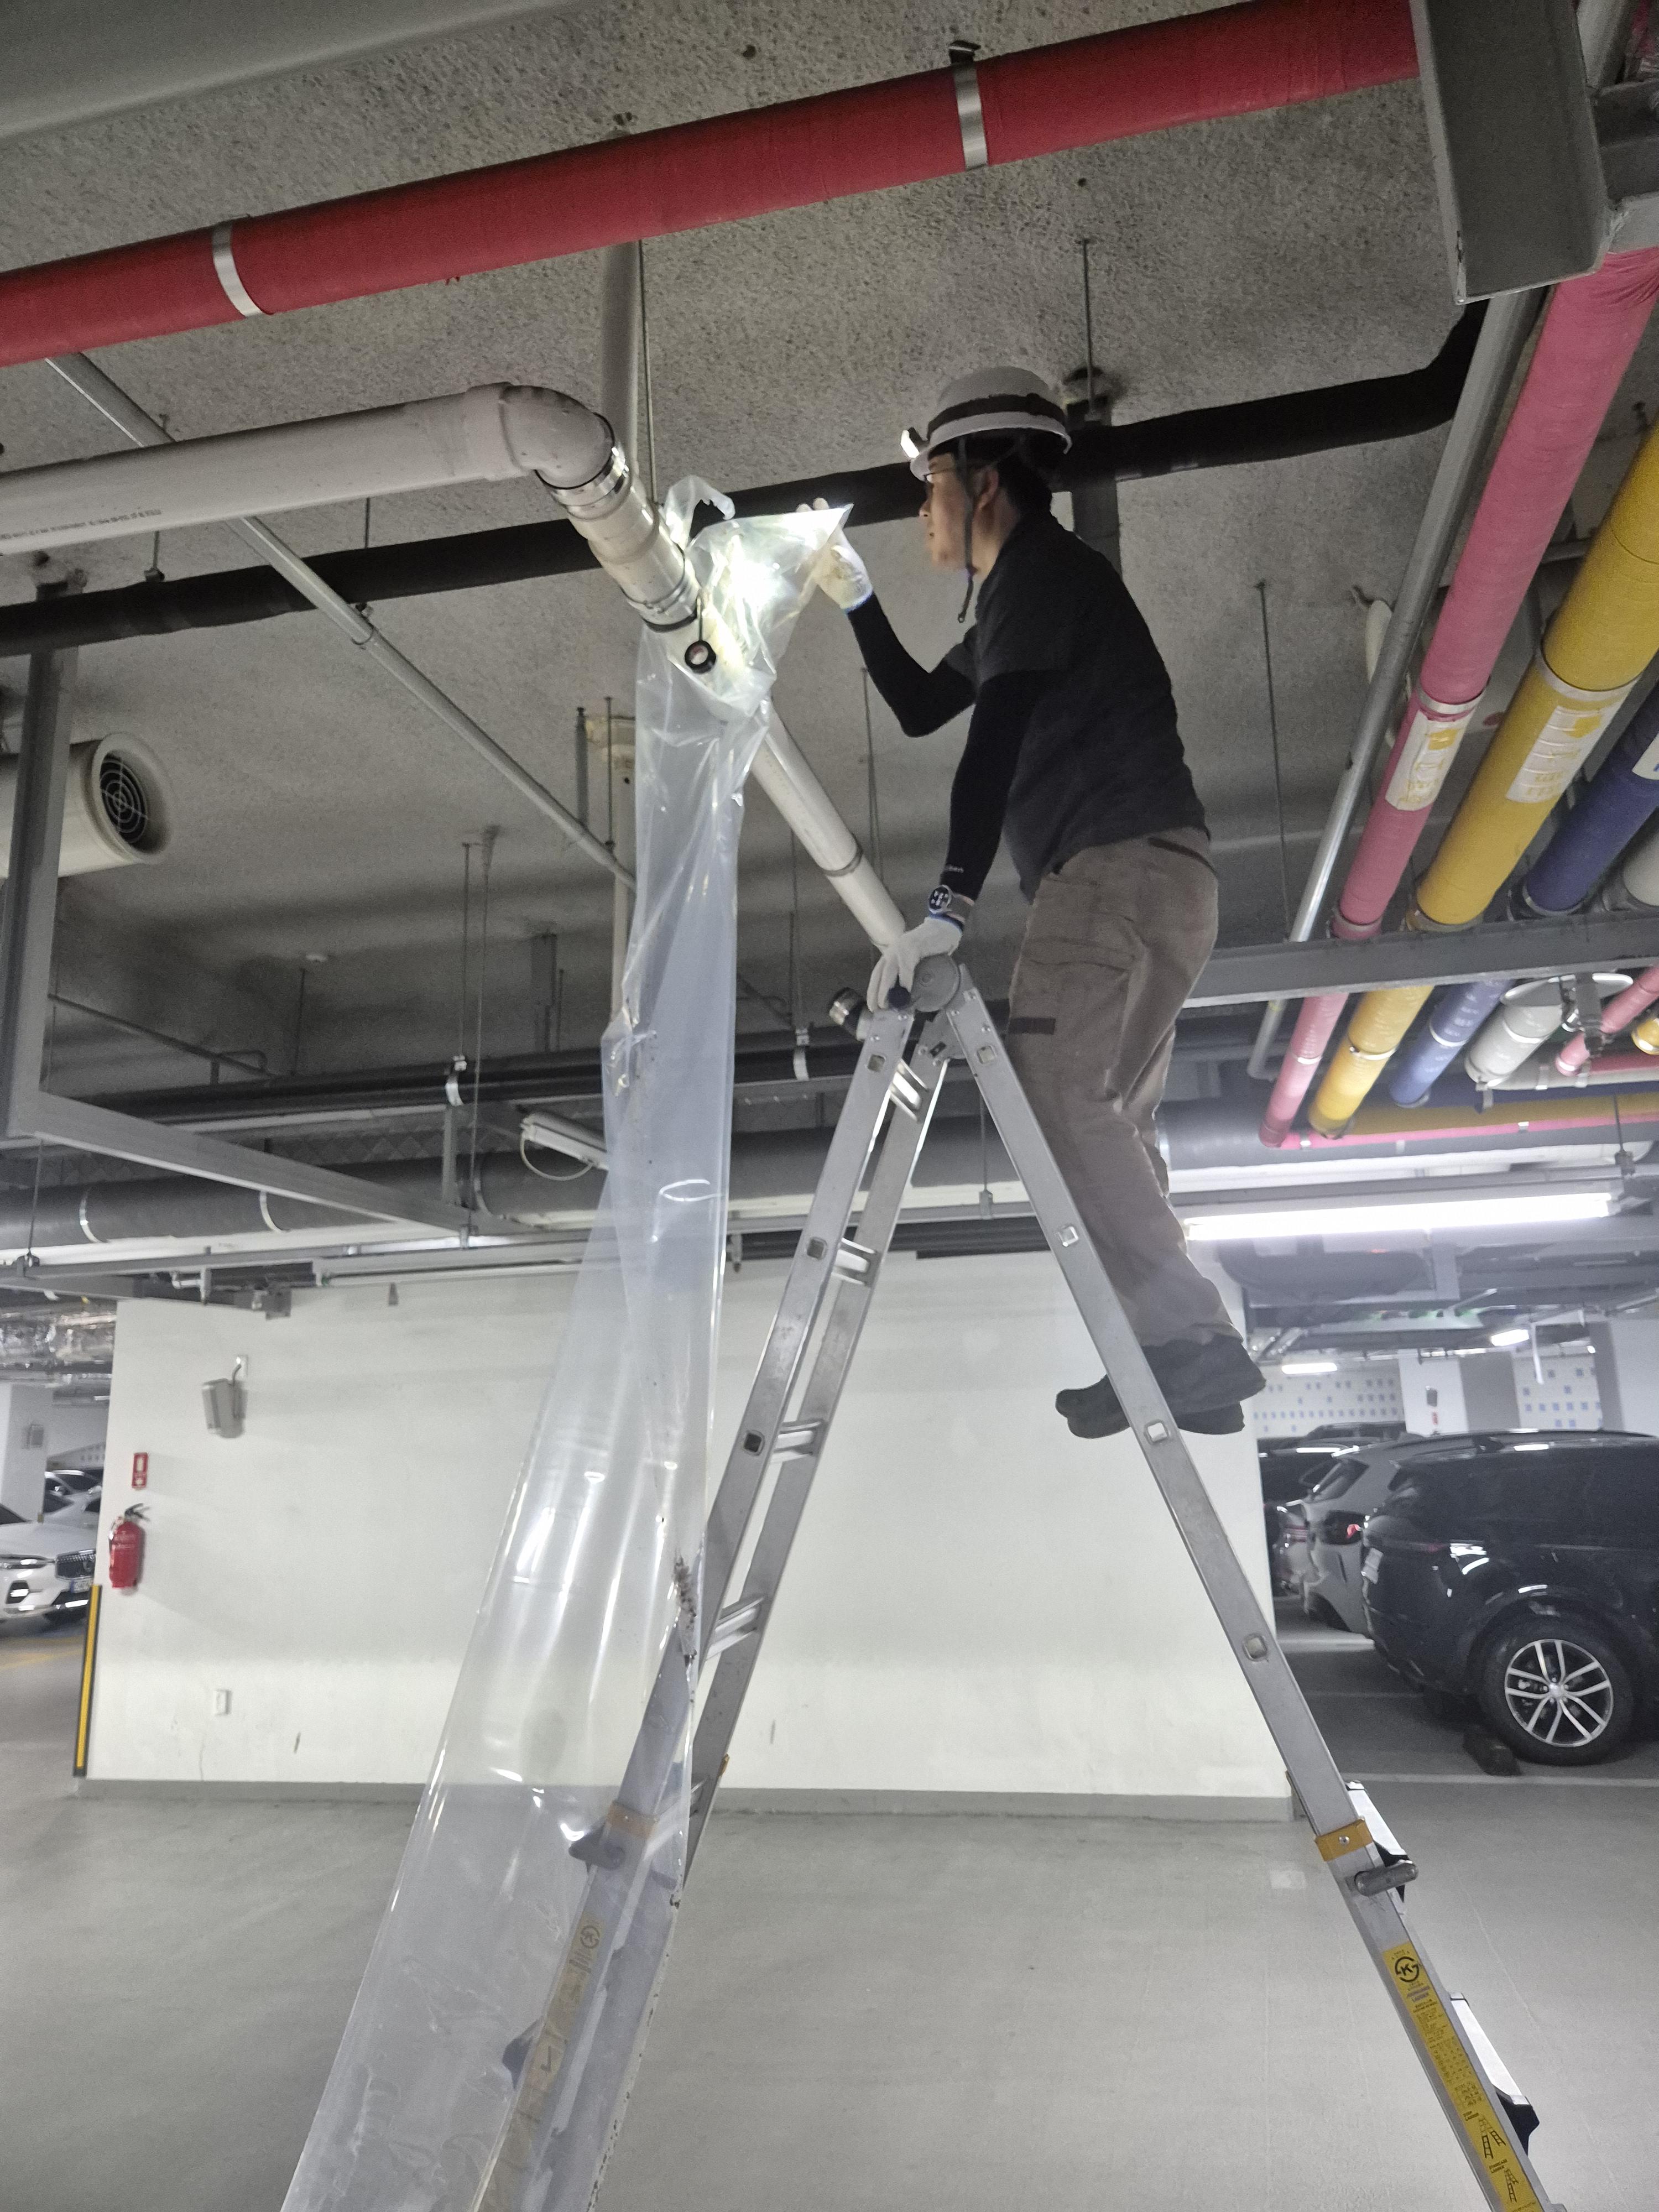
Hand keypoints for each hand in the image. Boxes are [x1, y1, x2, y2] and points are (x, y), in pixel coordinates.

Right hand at [800, 495, 871, 609]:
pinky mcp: (814, 570)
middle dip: (809, 519)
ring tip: (789, 523)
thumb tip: (833, 548)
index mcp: (840, 543)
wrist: (853, 598)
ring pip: (809, 542)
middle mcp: (829, 547)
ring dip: (801, 533)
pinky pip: (805, 559)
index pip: (831, 525)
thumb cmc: (855, 579)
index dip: (826, 513)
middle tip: (800, 508)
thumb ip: (843, 557)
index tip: (818, 501)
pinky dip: (798, 553)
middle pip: (817, 530)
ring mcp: (821, 558)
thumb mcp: (852, 567)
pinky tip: (788, 546)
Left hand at [867, 911, 965, 1010]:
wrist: (943, 929)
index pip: (877, 975)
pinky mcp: (913, 946)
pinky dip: (906, 979)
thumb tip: (907, 998)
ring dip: (886, 989)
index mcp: (890, 956)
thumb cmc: (930, 949)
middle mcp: (892, 952)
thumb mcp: (915, 963)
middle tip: (877, 1008)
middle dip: (876, 992)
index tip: (872, 1006)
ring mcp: (901, 948)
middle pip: (879, 974)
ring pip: (889, 971)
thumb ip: (910, 976)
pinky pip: (907, 966)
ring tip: (886, 1004)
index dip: (873, 991)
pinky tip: (906, 991)